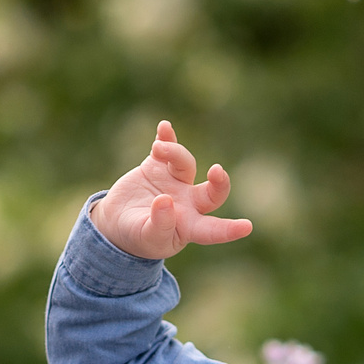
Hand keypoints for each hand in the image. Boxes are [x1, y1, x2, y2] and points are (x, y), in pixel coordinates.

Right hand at [89, 120, 253, 261]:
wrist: (116, 221)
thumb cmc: (138, 237)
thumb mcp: (148, 237)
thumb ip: (159, 224)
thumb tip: (165, 201)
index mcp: (190, 226)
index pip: (213, 229)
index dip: (229, 229)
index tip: (247, 227)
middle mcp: (189, 202)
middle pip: (213, 192)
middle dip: (220, 182)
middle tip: (217, 171)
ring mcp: (175, 182)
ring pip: (186, 163)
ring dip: (175, 152)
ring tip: (158, 149)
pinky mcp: (158, 166)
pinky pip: (166, 147)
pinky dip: (166, 137)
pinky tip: (164, 126)